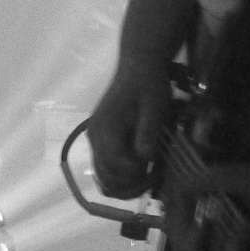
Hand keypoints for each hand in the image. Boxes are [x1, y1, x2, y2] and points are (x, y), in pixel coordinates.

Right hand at [86, 58, 174, 198]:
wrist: (140, 67)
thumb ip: (147, 132)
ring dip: (124, 183)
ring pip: (104, 176)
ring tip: (146, 177)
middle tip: (152, 176)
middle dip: (130, 184)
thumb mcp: (154, 107)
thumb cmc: (148, 85)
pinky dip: (120, 175)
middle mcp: (95, 136)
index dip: (135, 173)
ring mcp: (96, 139)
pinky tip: (138, 171)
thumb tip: (145, 158)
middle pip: (106, 176)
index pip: (114, 165)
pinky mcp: (102, 140)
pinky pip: (106, 167)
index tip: (153, 167)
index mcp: (105, 127)